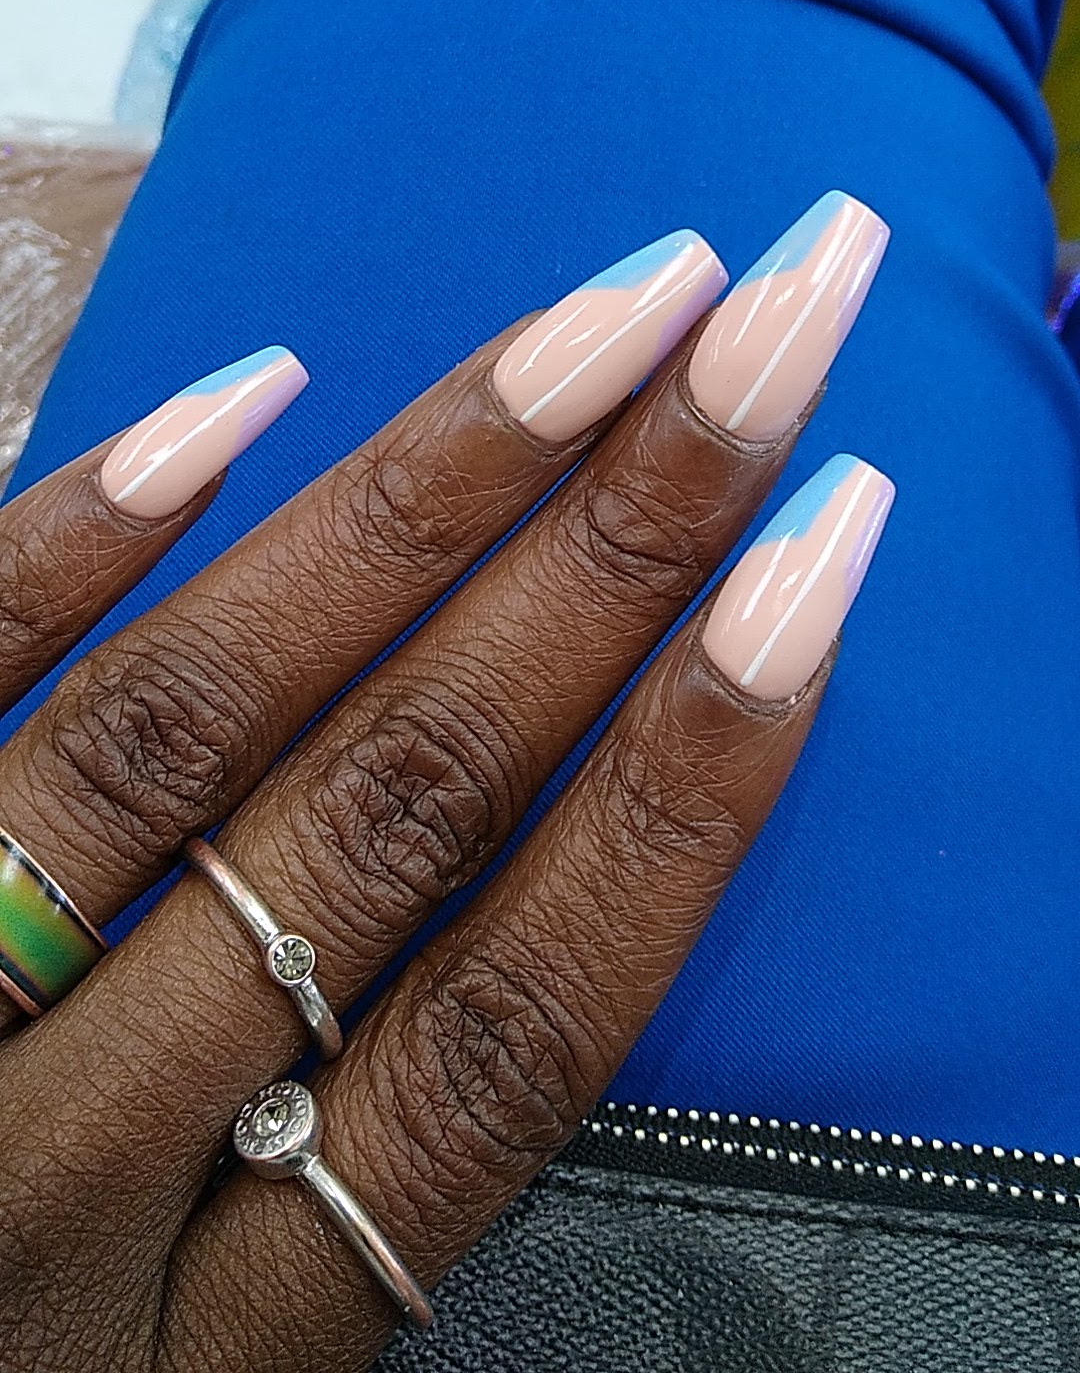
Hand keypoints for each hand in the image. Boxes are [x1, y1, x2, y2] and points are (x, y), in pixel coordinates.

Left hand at [0, 209, 890, 1370]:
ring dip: (410, 503)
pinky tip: (246, 405)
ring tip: (586, 329)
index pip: (513, 1034)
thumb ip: (328, 1196)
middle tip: (752, 341)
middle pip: (387, 826)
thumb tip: (518, 880)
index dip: (688, 792)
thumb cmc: (17, 1369)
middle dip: (603, 564)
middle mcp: (58, 1194)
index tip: (816, 571)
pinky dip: (78, 552)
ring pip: (183, 733)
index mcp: (210, 1355)